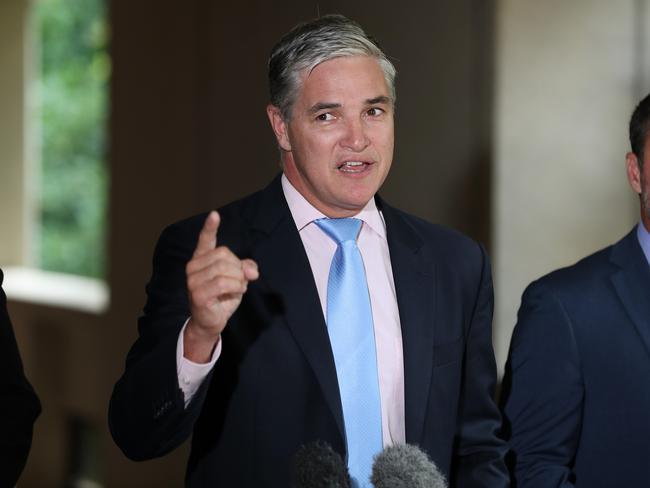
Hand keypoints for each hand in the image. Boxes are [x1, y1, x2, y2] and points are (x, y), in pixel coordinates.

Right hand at [184, 211, 258, 361]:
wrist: (210, 321)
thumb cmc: (222, 297)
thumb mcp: (237, 279)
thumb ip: (245, 268)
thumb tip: (251, 271)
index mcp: (202, 259)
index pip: (205, 240)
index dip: (210, 227)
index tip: (215, 215)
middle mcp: (193, 267)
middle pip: (224, 255)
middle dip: (239, 268)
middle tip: (240, 282)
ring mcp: (193, 280)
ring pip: (225, 269)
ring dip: (238, 280)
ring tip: (236, 289)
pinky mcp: (198, 293)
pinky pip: (223, 283)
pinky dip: (235, 287)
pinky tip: (234, 293)